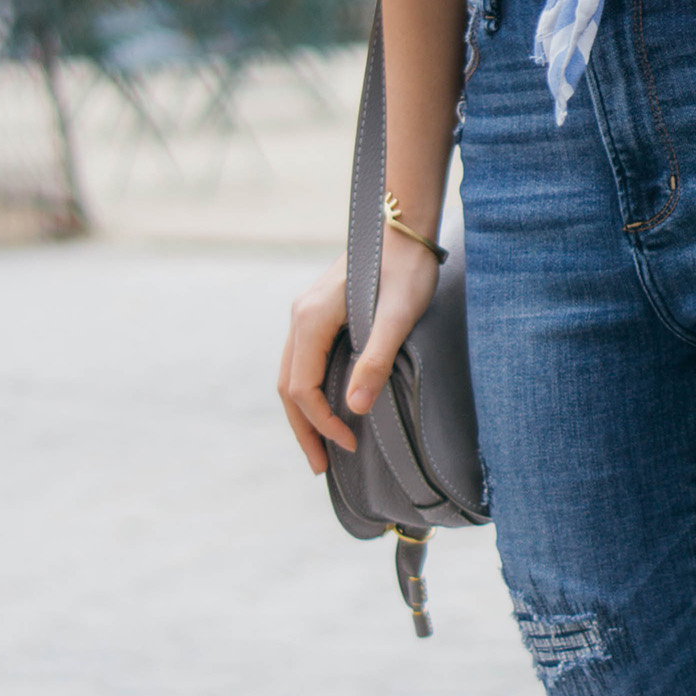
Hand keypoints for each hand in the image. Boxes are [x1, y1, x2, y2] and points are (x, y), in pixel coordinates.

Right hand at [276, 230, 442, 474]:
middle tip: (322, 469)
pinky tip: (327, 408)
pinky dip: (309, 392)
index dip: (322, 423)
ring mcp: (306, 314)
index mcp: (311, 320)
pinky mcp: (318, 313)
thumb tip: (355, 409)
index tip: (350, 446)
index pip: (302, 388)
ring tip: (322, 447)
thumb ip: (375, 360)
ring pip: (292, 375)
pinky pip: (303, 361)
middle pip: (288, 387)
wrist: (403, 226)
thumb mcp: (398, 316)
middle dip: (304, 430)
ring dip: (303, 414)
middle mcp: (300, 317)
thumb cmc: (406, 268)